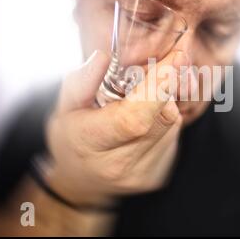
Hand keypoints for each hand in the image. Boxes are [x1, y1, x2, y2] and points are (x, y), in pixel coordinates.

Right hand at [44, 49, 188, 206]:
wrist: (82, 182)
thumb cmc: (72, 139)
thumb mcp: (65, 107)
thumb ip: (82, 81)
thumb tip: (103, 57)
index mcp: (90, 143)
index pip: (133, 118)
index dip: (158, 87)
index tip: (174, 59)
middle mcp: (119, 165)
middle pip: (161, 118)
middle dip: (166, 86)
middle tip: (160, 69)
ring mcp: (141, 174)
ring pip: (172, 125)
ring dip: (165, 102)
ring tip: (144, 99)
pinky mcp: (157, 176)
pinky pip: (173, 136)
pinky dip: (165, 118)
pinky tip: (148, 118)